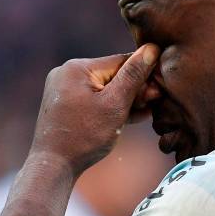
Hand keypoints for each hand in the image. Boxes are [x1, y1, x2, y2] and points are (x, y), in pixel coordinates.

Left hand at [29, 44, 159, 174]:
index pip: (121, 61)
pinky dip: (112, 107)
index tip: (161, 87)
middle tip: (156, 101)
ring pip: (106, 88)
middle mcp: (68, 73)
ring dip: (127, 99)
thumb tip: (151, 48)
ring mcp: (65, 89)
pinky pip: (95, 99)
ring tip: (147, 110)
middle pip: (113, 74)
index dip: (144, 73)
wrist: (54, 167)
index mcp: (77, 67)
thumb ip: (134, 75)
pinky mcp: (66, 104)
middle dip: (136, 88)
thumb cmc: (85, 136)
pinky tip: (134, 115)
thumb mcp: (115, 104)